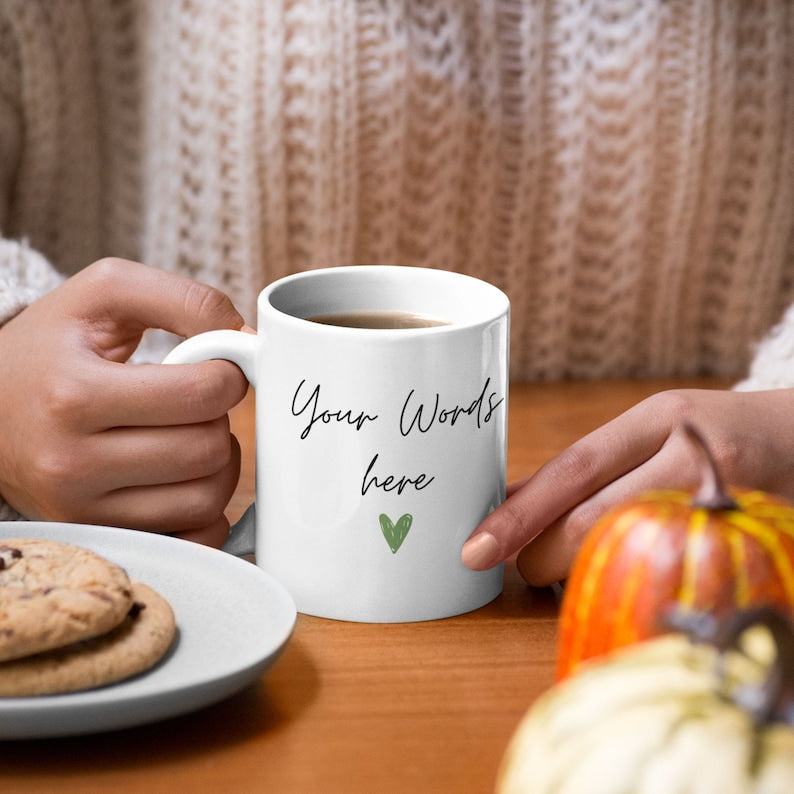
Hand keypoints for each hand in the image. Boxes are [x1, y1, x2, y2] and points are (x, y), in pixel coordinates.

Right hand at [0, 258, 248, 545]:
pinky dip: (206, 510)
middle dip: (220, 419)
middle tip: (197, 404)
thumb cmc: (51, 347)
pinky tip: (185, 478)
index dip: (228, 375)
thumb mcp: (105, 294)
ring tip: (187, 434)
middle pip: (207, 450)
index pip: (201, 394)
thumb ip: (183, 300)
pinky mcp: (101, 537)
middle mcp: (71, 464)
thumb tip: (250, 338)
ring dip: (217, 462)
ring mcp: (83, 511)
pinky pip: (193, 540)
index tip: (215, 369)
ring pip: (207, 499)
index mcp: (74, 395)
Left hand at [461, 388, 793, 585]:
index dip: (519, 513)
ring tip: (574, 573)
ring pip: (633, 550)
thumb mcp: (652, 432)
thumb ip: (591, 468)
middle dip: (546, 554)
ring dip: (588, 571)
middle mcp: (692, 453)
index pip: (573, 469)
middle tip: (528, 570)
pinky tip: (631, 585)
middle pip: (596, 517)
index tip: (476, 548)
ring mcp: (728, 499)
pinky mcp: (755, 539)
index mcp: (656, 420)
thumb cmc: (716, 436)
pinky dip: (641, 584)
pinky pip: (680, 574)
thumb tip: (514, 501)